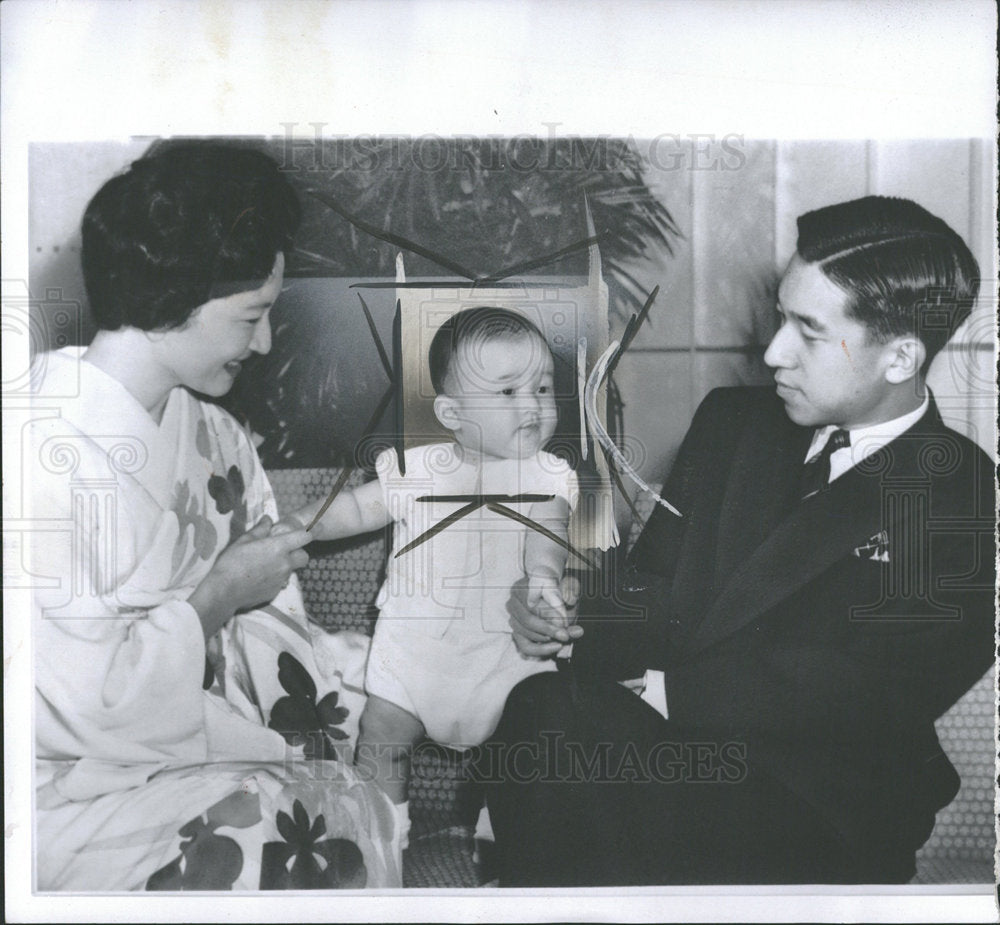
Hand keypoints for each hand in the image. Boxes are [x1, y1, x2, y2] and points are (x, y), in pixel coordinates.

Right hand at [189, 515, 311, 637]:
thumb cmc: (231, 562)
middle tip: (284, 550)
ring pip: (292, 570)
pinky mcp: (276, 591)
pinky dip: (276, 577)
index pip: (304, 537)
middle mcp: (284, 563)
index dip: (314, 530)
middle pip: (304, 557)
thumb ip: (260, 529)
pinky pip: (282, 581)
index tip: (320, 526)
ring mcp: (282, 579)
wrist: (224, 592)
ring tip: (265, 564)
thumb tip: (268, 519)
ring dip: (285, 565)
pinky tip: (259, 577)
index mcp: (278, 547)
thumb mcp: (244, 541)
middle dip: (298, 552)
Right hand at [508, 574, 582, 657]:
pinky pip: (526, 647)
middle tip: (565, 635)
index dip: (548, 613)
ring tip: (564, 637)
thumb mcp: (569, 588)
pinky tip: (556, 646)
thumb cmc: (562, 593)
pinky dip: (542, 649)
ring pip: (527, 633)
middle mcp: (513, 602)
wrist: (561, 603)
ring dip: (548, 638)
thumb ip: (570, 591)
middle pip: (527, 619)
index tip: (564, 623)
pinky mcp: (517, 634)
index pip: (532, 602)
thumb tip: (570, 600)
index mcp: (521, 586)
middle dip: (549, 629)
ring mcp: (513, 619)